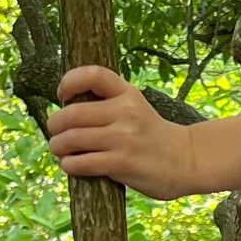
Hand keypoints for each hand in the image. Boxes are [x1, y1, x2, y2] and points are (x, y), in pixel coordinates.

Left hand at [47, 67, 196, 197]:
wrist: (186, 160)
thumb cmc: (153, 135)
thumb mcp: (136, 108)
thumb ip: (108, 104)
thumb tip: (66, 110)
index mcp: (128, 93)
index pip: (94, 74)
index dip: (69, 81)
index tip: (62, 95)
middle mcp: (125, 112)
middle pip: (73, 114)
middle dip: (55, 125)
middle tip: (54, 132)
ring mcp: (124, 138)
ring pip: (73, 139)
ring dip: (58, 146)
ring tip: (59, 150)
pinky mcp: (123, 163)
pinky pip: (83, 163)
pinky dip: (69, 165)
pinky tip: (71, 165)